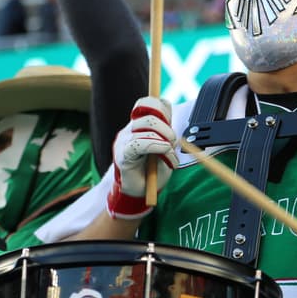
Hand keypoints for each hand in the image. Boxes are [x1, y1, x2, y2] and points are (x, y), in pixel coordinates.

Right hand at [108, 97, 177, 218]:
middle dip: (167, 127)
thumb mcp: (165, 146)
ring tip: (170, 157)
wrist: (141, 194)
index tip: (171, 122)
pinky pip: (141, 143)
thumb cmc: (154, 171)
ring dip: (165, 141)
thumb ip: (166, 130)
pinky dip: (158, 148)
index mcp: (139, 126)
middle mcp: (129, 130)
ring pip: (147, 126)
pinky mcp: (123, 154)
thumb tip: (169, 112)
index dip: (161, 107)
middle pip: (150, 114)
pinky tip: (165, 158)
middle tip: (174, 143)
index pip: (147, 103)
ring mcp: (124, 141)